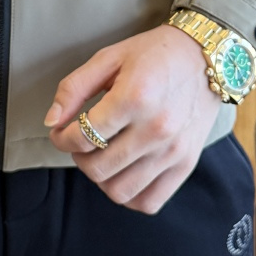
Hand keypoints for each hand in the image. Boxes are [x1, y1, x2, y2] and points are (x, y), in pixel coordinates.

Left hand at [43, 23, 223, 213]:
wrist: (204, 56)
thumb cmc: (153, 53)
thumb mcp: (108, 57)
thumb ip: (74, 88)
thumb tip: (51, 122)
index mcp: (134, 97)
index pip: (83, 137)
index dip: (61, 138)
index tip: (60, 132)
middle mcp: (155, 129)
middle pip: (98, 169)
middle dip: (79, 158)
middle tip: (81, 141)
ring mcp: (173, 151)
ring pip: (120, 191)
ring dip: (101, 178)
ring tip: (101, 155)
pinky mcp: (186, 164)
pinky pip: (149, 202)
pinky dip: (129, 195)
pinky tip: (123, 172)